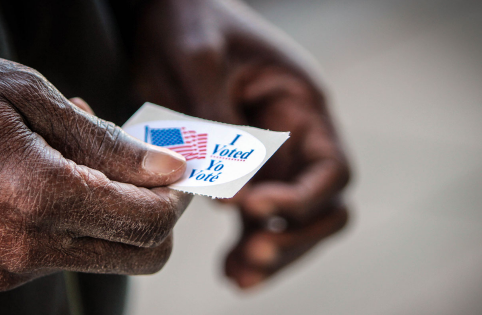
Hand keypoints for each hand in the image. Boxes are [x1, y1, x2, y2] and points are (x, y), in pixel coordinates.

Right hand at [0, 42, 191, 290]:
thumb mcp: (30, 95)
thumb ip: (107, 143)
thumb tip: (168, 170)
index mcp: (39, 196)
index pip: (147, 222)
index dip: (177, 198)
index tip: (180, 171)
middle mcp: (26, 246)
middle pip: (139, 254)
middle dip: (159, 215)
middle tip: (149, 169)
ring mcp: (8, 264)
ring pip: (105, 254)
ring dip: (116, 210)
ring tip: (84, 154)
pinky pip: (65, 252)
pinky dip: (80, 217)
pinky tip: (59, 173)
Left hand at [131, 0, 349, 288]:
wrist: (167, 12)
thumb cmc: (189, 23)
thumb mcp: (200, 61)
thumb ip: (218, 124)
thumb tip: (229, 192)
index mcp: (300, 105)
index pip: (330, 169)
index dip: (300, 199)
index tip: (252, 208)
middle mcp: (294, 135)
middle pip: (320, 205)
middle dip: (293, 237)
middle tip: (253, 255)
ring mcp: (270, 155)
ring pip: (289, 219)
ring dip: (270, 251)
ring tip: (237, 276)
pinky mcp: (241, 168)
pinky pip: (255, 214)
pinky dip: (246, 243)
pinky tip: (229, 268)